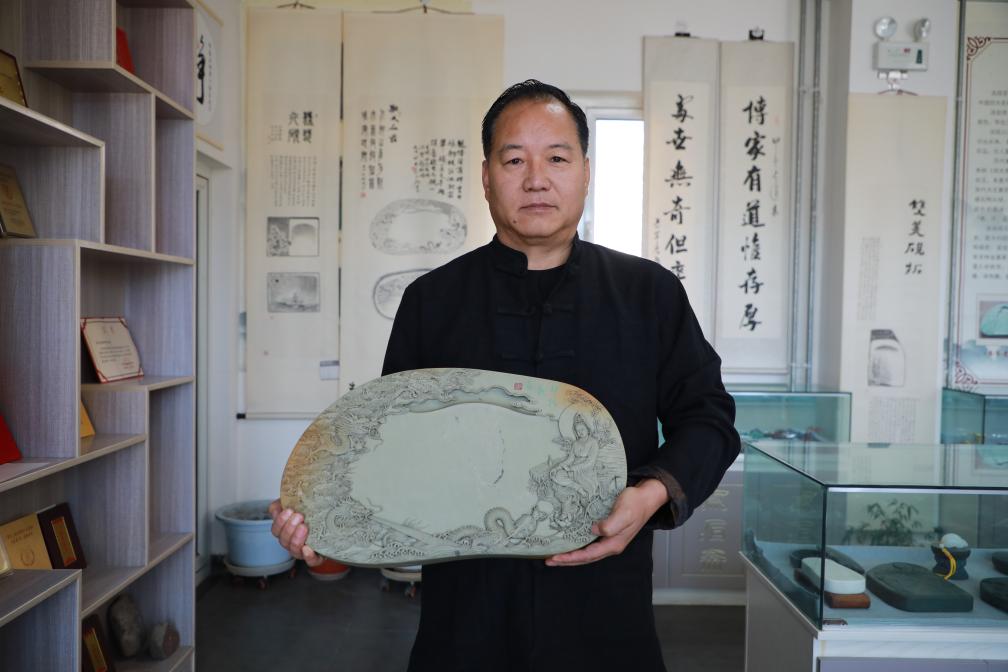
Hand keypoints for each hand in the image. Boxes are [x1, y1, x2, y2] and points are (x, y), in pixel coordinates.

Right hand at [268, 498, 323, 566]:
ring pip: (293, 550)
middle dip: (289, 527)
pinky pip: (310, 561)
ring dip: (296, 539)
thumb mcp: (299, 503)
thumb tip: (278, 504)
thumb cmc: (314, 513)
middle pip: (283, 540)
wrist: (335, 521)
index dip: (279, 521)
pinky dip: (307, 556)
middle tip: (299, 516)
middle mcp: (293, 542)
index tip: (288, 510)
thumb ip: (287, 501)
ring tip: (304, 527)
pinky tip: (307, 548)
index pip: (276, 529)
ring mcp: (304, 551)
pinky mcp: (317, 557)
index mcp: (287, 530)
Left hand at [545, 479, 667, 566]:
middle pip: (585, 558)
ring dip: (571, 555)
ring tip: (556, 555)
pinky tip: (570, 542)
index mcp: (613, 544)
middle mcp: (611, 545)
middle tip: (549, 560)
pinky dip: (578, 546)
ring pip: (587, 552)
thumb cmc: (635, 503)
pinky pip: (589, 543)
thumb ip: (610, 525)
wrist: (646, 497)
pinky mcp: (608, 532)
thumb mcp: (624, 513)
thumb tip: (594, 531)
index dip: (570, 557)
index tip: (555, 557)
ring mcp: (610, 540)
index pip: (588, 555)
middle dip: (567, 560)